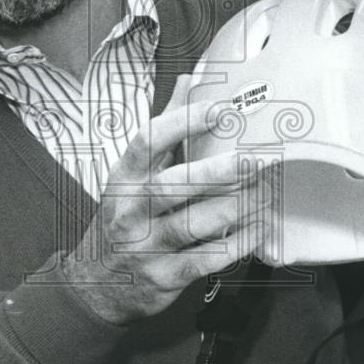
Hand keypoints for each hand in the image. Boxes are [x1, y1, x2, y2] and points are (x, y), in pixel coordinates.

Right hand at [61, 75, 274, 323]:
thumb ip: (166, 129)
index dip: (184, 122)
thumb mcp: (134, 174)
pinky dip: (236, 244)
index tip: (221, 110)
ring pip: (192, 225)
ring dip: (235, 208)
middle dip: (218, 172)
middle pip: (172, 186)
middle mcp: (131, 209)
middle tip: (256, 160)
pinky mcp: (164, 277)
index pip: (148, 141)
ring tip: (267, 193)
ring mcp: (145, 246)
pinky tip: (259, 228)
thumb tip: (190, 80)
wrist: (97, 283)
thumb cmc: (125, 218)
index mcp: (125, 176)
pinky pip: (205, 259)